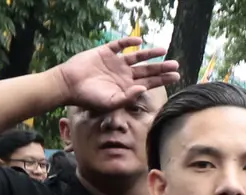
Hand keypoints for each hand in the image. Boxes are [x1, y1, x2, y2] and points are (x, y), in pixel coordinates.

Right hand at [51, 37, 180, 112]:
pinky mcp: (105, 52)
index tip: (176, 76)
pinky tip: (139, 41)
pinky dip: (128, 42)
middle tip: (176, 65)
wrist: (69, 85)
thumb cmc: (89, 98)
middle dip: (162, 67)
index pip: (149, 82)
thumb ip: (128, 97)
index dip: (163, 79)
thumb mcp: (111, 102)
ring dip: (150, 54)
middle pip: (147, 70)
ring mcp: (115, 63)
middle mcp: (124, 74)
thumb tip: (144, 89)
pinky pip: (119, 45)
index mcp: (127, 87)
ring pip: (137, 57)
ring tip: (163, 50)